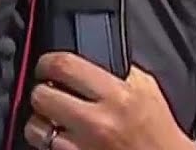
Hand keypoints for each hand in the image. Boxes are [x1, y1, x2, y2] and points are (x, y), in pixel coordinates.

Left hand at [27, 53, 193, 148]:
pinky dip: (49, 144)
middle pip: (42, 96)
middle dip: (41, 92)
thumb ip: (119, 70)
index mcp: (116, 95)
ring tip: (51, 120)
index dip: (47, 62)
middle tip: (48, 92)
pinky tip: (61, 139)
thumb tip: (92, 54)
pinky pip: (47, 149)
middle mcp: (97, 121)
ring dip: (39, 123)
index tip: (46, 66)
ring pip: (37, 128)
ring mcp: (85, 147)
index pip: (64, 66)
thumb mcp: (146, 89)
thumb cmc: (159, 130)